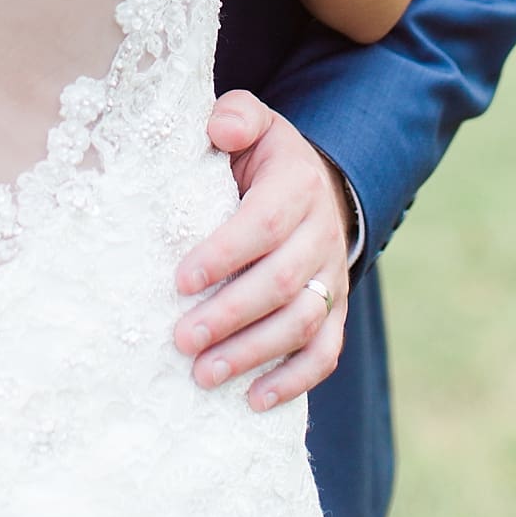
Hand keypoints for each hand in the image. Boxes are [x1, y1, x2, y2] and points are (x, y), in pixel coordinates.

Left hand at [175, 89, 350, 410]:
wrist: (313, 180)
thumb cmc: (261, 155)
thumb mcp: (252, 121)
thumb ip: (235, 116)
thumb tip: (219, 129)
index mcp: (297, 183)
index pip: (263, 223)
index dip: (224, 253)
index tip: (180, 280)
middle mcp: (322, 231)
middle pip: (281, 281)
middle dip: (230, 314)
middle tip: (181, 338)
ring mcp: (332, 274)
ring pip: (302, 323)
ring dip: (253, 352)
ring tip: (203, 374)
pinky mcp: (335, 308)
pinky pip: (325, 352)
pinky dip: (293, 380)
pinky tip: (253, 400)